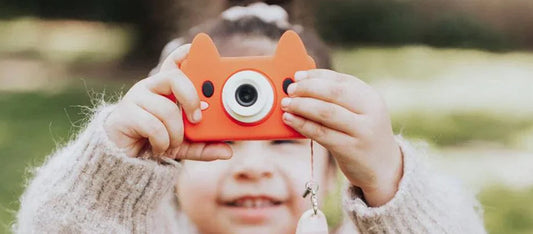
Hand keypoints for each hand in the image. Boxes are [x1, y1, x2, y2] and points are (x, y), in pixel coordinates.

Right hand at [104, 44, 232, 160]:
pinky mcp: (124, 115)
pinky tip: (158, 147)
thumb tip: (228, 151)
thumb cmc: (154, 142)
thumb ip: (204, 145)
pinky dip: (162, 142)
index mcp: (166, 89)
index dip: (185, 54)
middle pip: (174, 78)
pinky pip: (154, 126)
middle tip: (197, 119)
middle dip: (191, 98)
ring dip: (176, 133)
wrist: (123, 161)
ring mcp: (135, 98)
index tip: (195, 49)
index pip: (175, 62)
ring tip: (172, 143)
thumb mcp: (185, 144)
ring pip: (167, 110)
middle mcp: (151, 87)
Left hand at [281, 69, 401, 206]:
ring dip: (301, 105)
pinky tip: (290, 120)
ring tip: (286, 104)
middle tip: (290, 90)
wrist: (384, 168)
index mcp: (371, 97)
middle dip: (307, 88)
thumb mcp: (360, 113)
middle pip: (333, 92)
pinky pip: (321, 133)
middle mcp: (370, 111)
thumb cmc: (363, 136)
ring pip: (326, 112)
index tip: (297, 76)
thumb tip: (302, 85)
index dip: (316, 76)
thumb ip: (338, 100)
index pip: (341, 80)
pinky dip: (302, 124)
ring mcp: (362, 131)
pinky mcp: (350, 149)